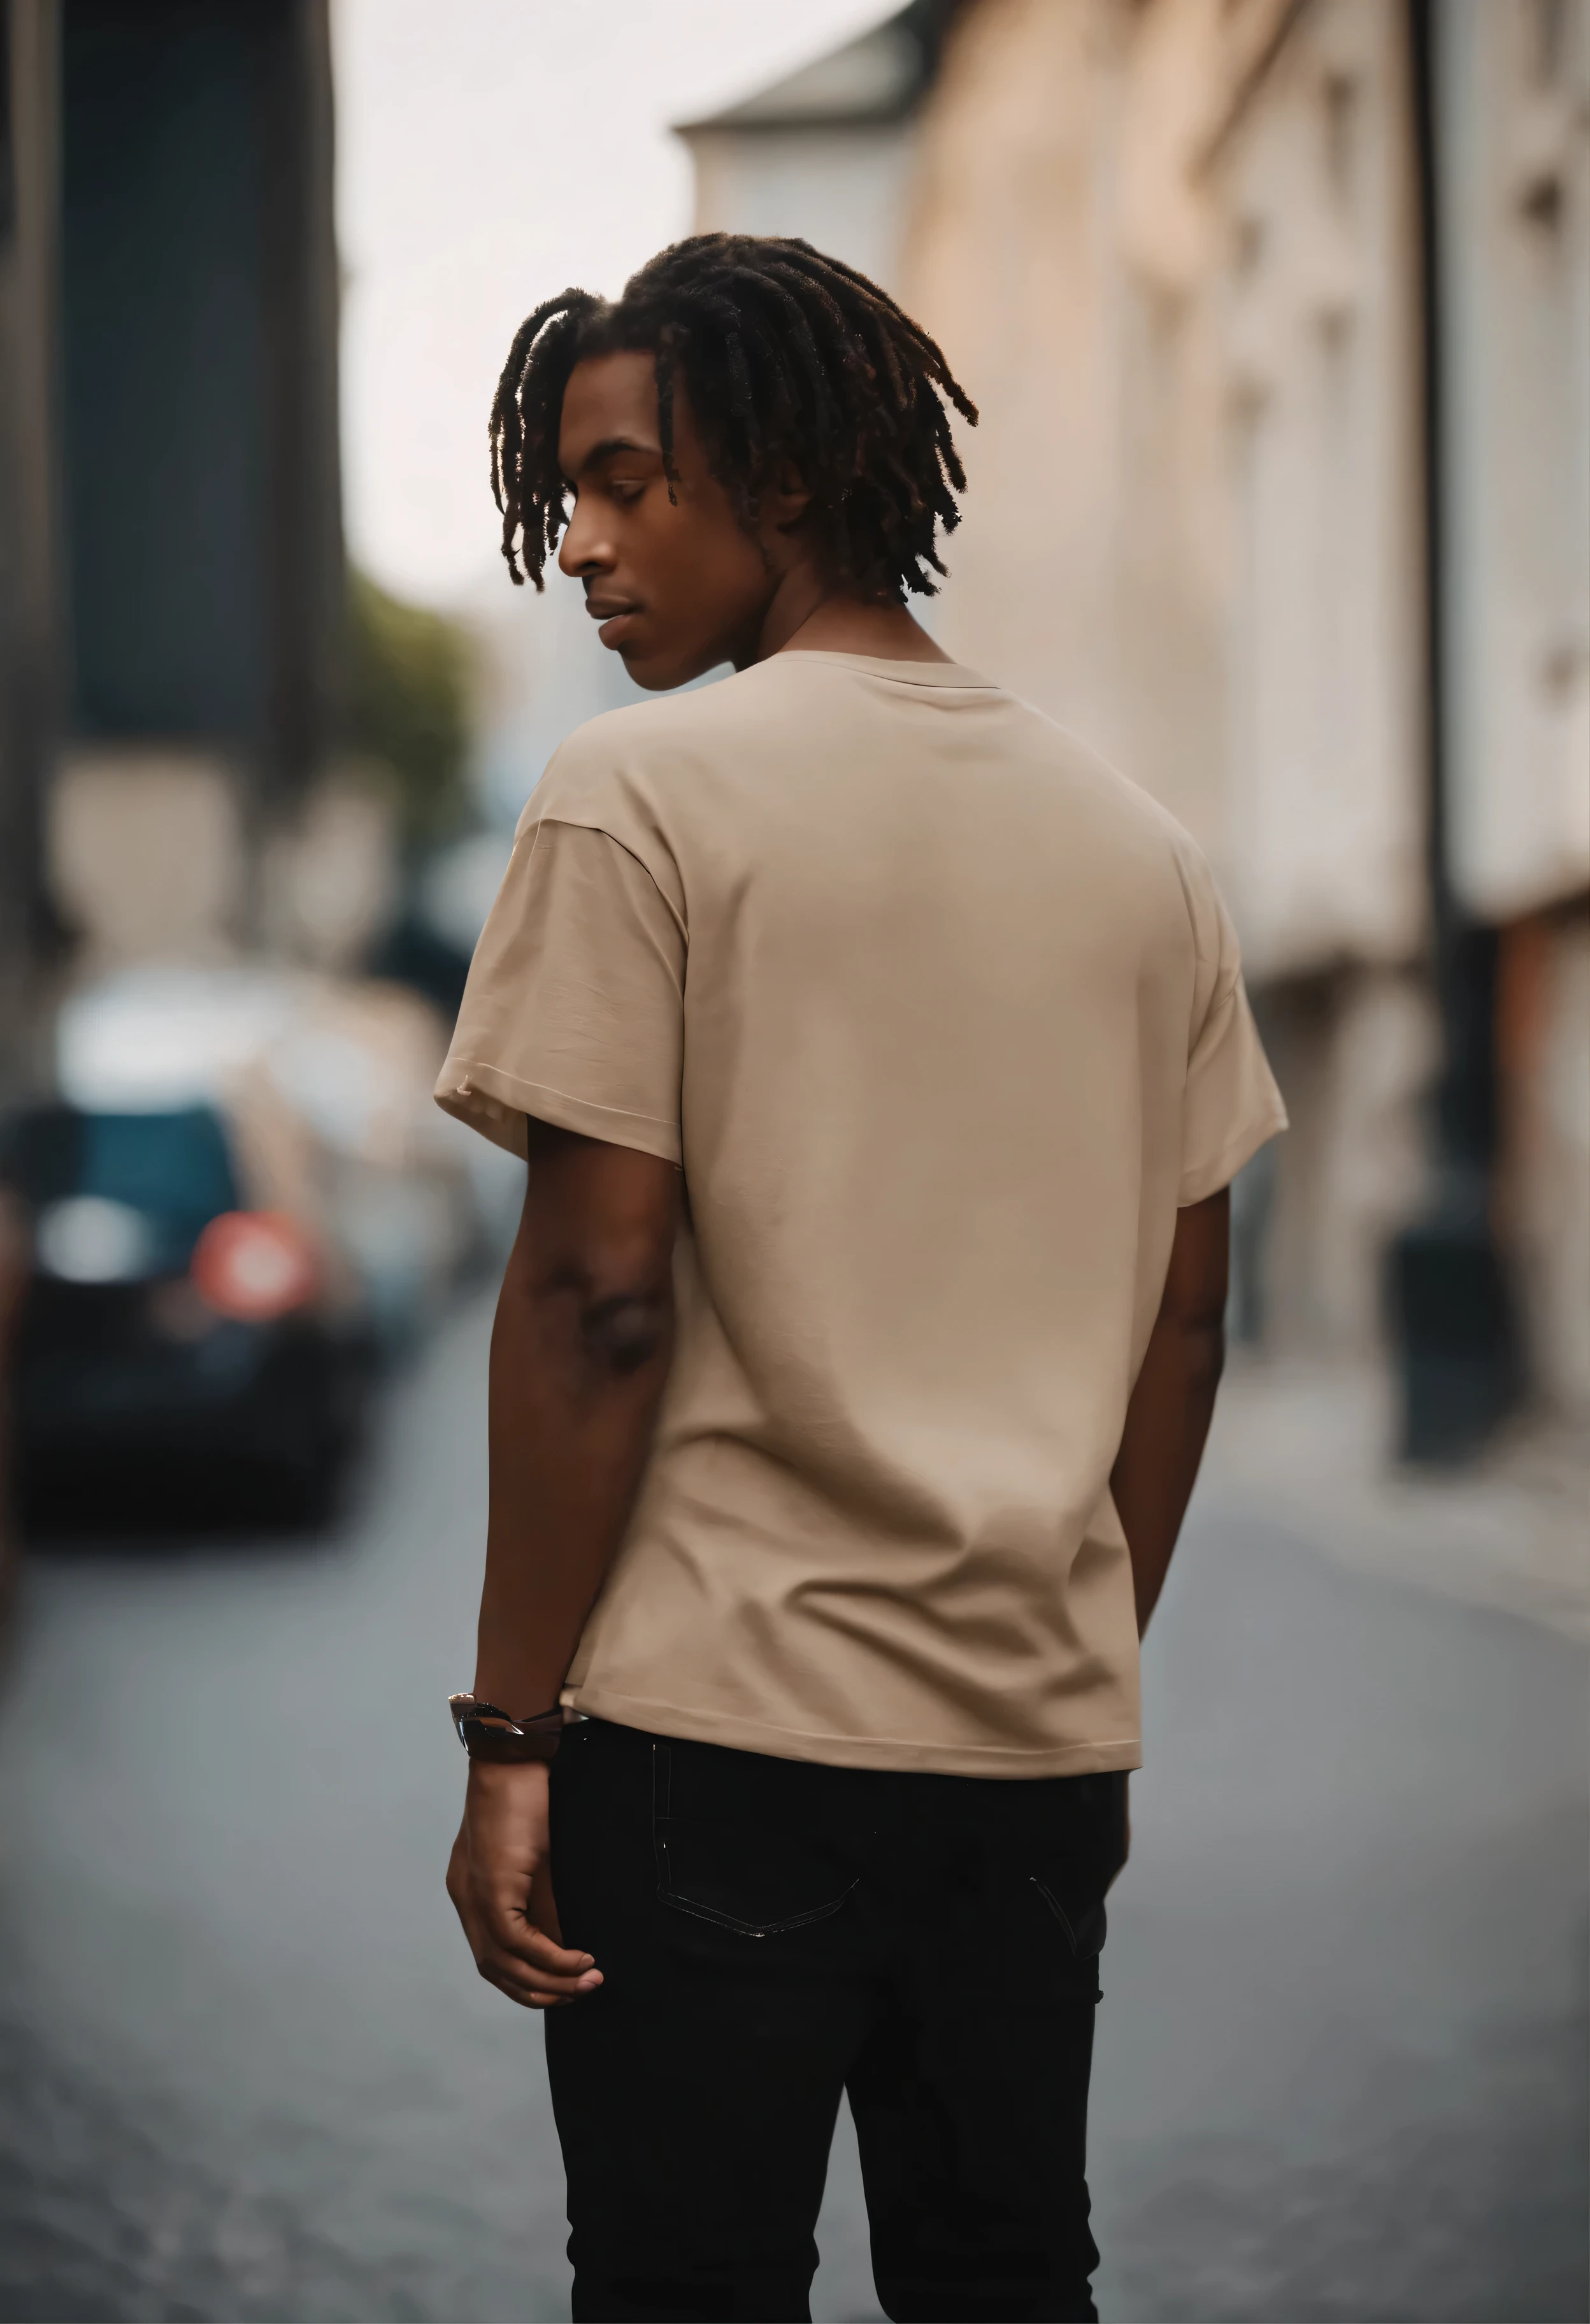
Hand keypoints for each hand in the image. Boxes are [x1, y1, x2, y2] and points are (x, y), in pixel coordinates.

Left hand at [445, 1759, 602, 2008]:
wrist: (514, 1760)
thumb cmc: (527, 1799)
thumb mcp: (536, 1863)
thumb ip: (542, 1906)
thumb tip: (562, 1948)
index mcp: (471, 1891)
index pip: (492, 1954)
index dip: (526, 1979)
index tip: (563, 1986)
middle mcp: (465, 1899)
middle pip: (495, 1969)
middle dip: (539, 1990)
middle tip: (579, 1994)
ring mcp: (474, 1897)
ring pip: (505, 1963)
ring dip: (549, 1982)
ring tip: (587, 1982)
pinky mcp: (491, 1889)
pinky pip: (518, 1942)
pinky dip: (551, 1959)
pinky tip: (579, 1961)